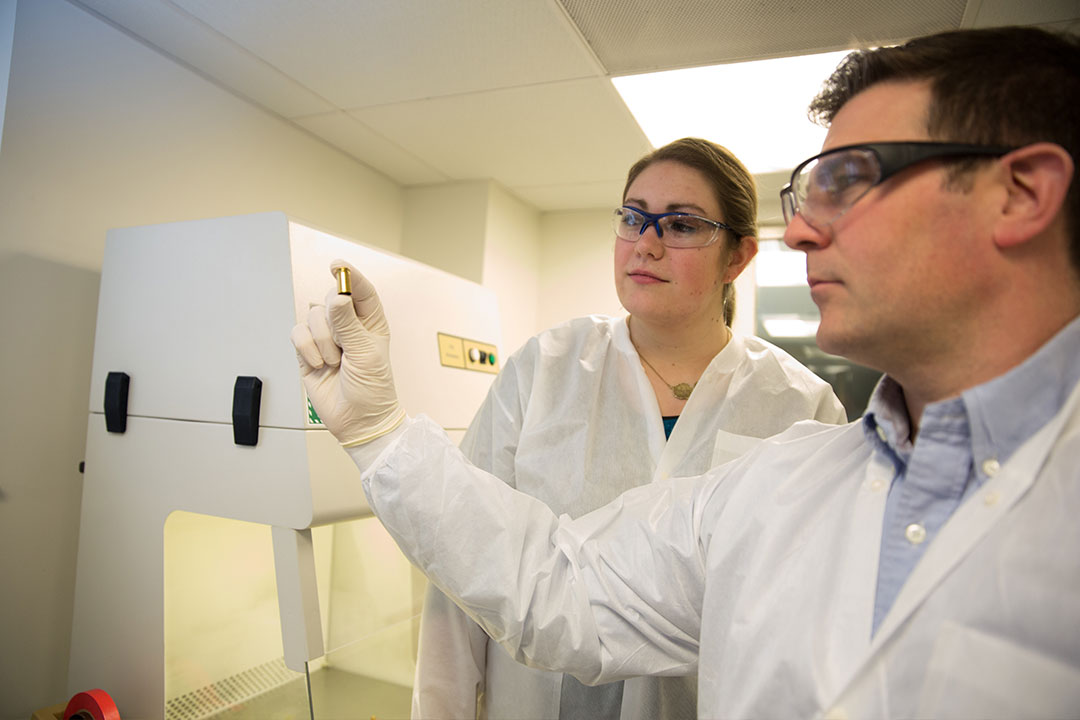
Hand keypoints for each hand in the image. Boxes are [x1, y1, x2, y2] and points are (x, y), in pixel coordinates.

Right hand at [291, 260, 404, 445]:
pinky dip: (307, 349)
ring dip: (322, 341)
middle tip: (343, 342)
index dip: (349, 275)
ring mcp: (326, 338)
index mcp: (370, 322)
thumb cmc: (372, 389)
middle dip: (333, 319)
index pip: (360, 290)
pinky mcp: (307, 351)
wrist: (357, 420)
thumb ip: (349, 324)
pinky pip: (297, 334)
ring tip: (335, 362)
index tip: (336, 266)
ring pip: (312, 317)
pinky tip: (319, 364)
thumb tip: (338, 297)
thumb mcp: (365, 354)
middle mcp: (348, 326)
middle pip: (331, 299)